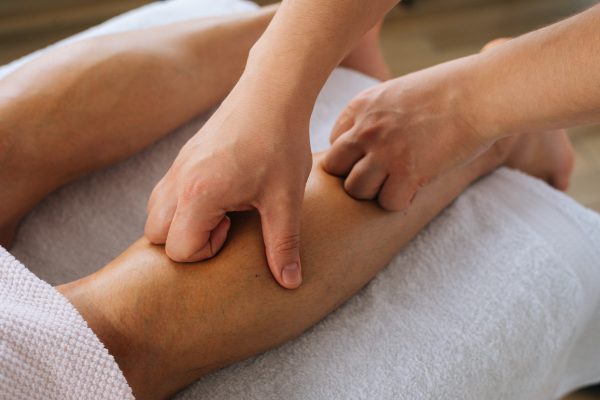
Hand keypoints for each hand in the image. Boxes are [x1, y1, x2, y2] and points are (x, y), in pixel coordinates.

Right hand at [144, 80, 311, 288]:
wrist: (271, 93)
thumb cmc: (280, 144)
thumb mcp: (286, 200)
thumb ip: (283, 244)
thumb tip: (290, 283)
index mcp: (198, 195)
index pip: (177, 250)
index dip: (206, 251)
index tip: (233, 230)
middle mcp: (178, 182)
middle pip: (155, 236)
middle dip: (186, 242)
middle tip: (226, 225)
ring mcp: (177, 167)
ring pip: (156, 214)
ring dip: (183, 223)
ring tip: (223, 211)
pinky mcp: (184, 158)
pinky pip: (166, 193)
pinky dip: (184, 205)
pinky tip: (221, 194)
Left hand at [323, 57, 492, 209]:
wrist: (482, 92)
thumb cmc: (449, 90)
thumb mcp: (399, 92)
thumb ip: (376, 116)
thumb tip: (366, 145)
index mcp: (361, 106)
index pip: (334, 145)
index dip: (352, 157)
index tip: (373, 158)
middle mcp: (366, 128)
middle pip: (334, 169)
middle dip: (353, 176)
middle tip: (379, 177)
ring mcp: (384, 151)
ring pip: (356, 190)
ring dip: (375, 192)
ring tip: (397, 183)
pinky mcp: (408, 172)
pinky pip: (388, 203)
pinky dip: (402, 201)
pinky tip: (416, 188)